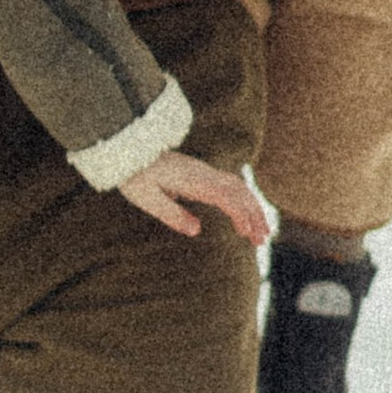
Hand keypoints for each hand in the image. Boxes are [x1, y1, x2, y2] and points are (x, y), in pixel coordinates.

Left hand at [116, 152, 271, 242]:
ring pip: (238, 187)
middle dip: (255, 214)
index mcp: (193, 180)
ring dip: (251, 208)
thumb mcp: (148, 199)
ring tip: (259, 232)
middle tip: (263, 240)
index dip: (241, 214)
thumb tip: (197, 230)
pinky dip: (242, 201)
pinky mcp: (200, 175)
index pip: (226, 195)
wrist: (128, 152)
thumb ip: (172, 214)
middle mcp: (204, 174)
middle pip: (240, 191)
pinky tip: (243, 216)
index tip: (247, 234)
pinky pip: (229, 186)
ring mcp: (204, 172)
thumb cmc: (135, 177)